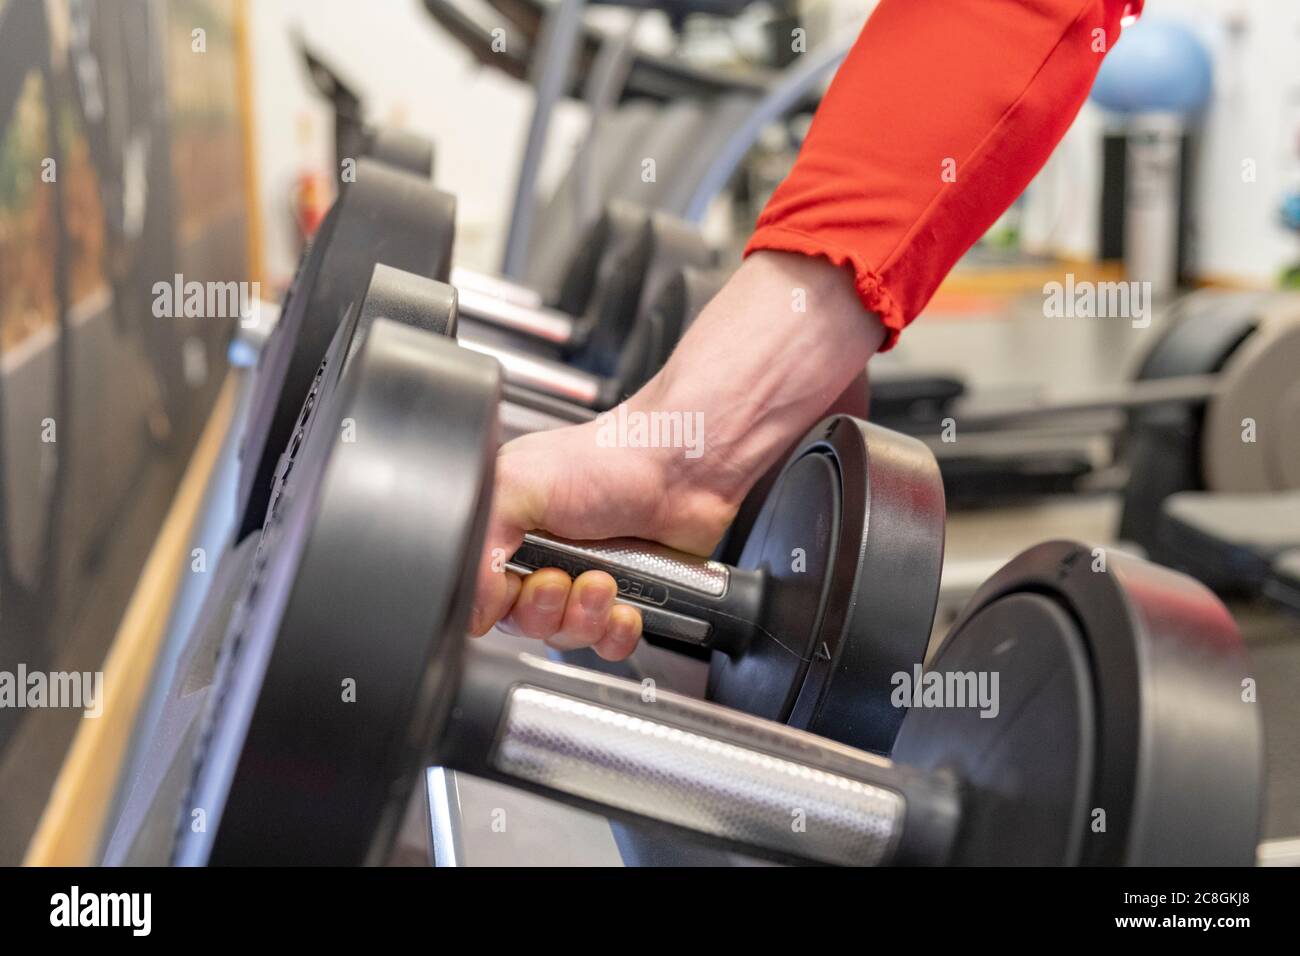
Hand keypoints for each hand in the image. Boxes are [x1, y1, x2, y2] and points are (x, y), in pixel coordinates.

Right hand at [471, 251, 886, 658]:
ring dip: (584, 619)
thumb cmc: (609, 457)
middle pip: (522, 624)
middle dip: (547, 610)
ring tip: (604, 582)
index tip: (522, 583)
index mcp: (505, 528)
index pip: (480, 595)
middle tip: (565, 579)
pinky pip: (606, 644)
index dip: (499, 602)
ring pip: (565, 637)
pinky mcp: (624, 598)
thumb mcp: (519, 485)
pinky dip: (615, 633)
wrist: (682, 465)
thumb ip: (480, 544)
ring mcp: (583, 580)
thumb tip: (469, 602)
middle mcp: (541, 556)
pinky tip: (624, 608)